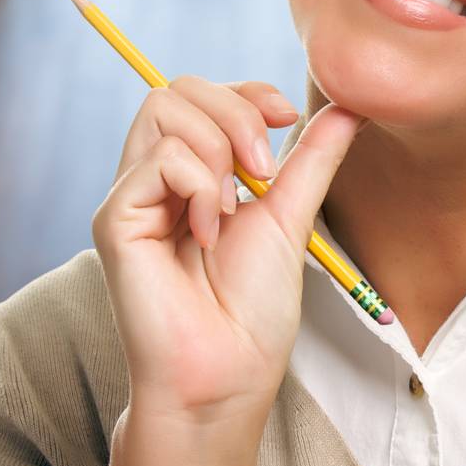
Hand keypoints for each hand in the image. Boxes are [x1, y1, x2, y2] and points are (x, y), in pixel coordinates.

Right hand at [92, 75, 362, 425]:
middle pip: (179, 87)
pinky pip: (160, 157)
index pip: (201, 93)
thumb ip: (311, 159)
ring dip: (218, 147)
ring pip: (164, 107)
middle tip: (263, 173)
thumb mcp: (289, 217)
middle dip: (236, 112)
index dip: (245, 91)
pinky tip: (208, 233)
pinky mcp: (115, 217)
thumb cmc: (251, 313)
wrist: (227, 378)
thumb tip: (350, 107)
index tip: (287, 117)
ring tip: (233, 207)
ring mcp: (132, 194)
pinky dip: (200, 185)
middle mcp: (153, 176)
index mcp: (189, 173)